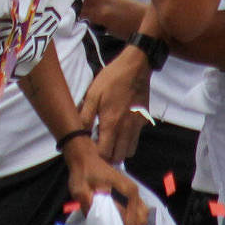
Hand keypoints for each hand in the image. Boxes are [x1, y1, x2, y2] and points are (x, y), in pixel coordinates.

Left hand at [64, 136, 148, 224]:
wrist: (85, 158)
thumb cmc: (83, 174)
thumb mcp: (80, 189)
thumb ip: (88, 204)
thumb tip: (97, 221)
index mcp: (125, 191)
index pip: (129, 220)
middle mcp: (133, 192)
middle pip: (140, 220)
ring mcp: (134, 192)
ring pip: (142, 216)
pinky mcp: (131, 193)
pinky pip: (140, 210)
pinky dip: (134, 220)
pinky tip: (121, 223)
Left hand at [76, 46, 153, 163]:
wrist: (135, 67)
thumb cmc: (111, 79)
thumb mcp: (92, 94)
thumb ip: (85, 115)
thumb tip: (80, 132)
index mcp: (111, 123)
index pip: (105, 154)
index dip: (97, 154)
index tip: (91, 147)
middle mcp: (126, 129)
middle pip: (119, 157)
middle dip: (109, 156)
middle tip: (100, 146)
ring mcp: (137, 126)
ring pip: (130, 151)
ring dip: (120, 150)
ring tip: (111, 139)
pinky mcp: (144, 121)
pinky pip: (136, 138)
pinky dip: (129, 140)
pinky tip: (122, 128)